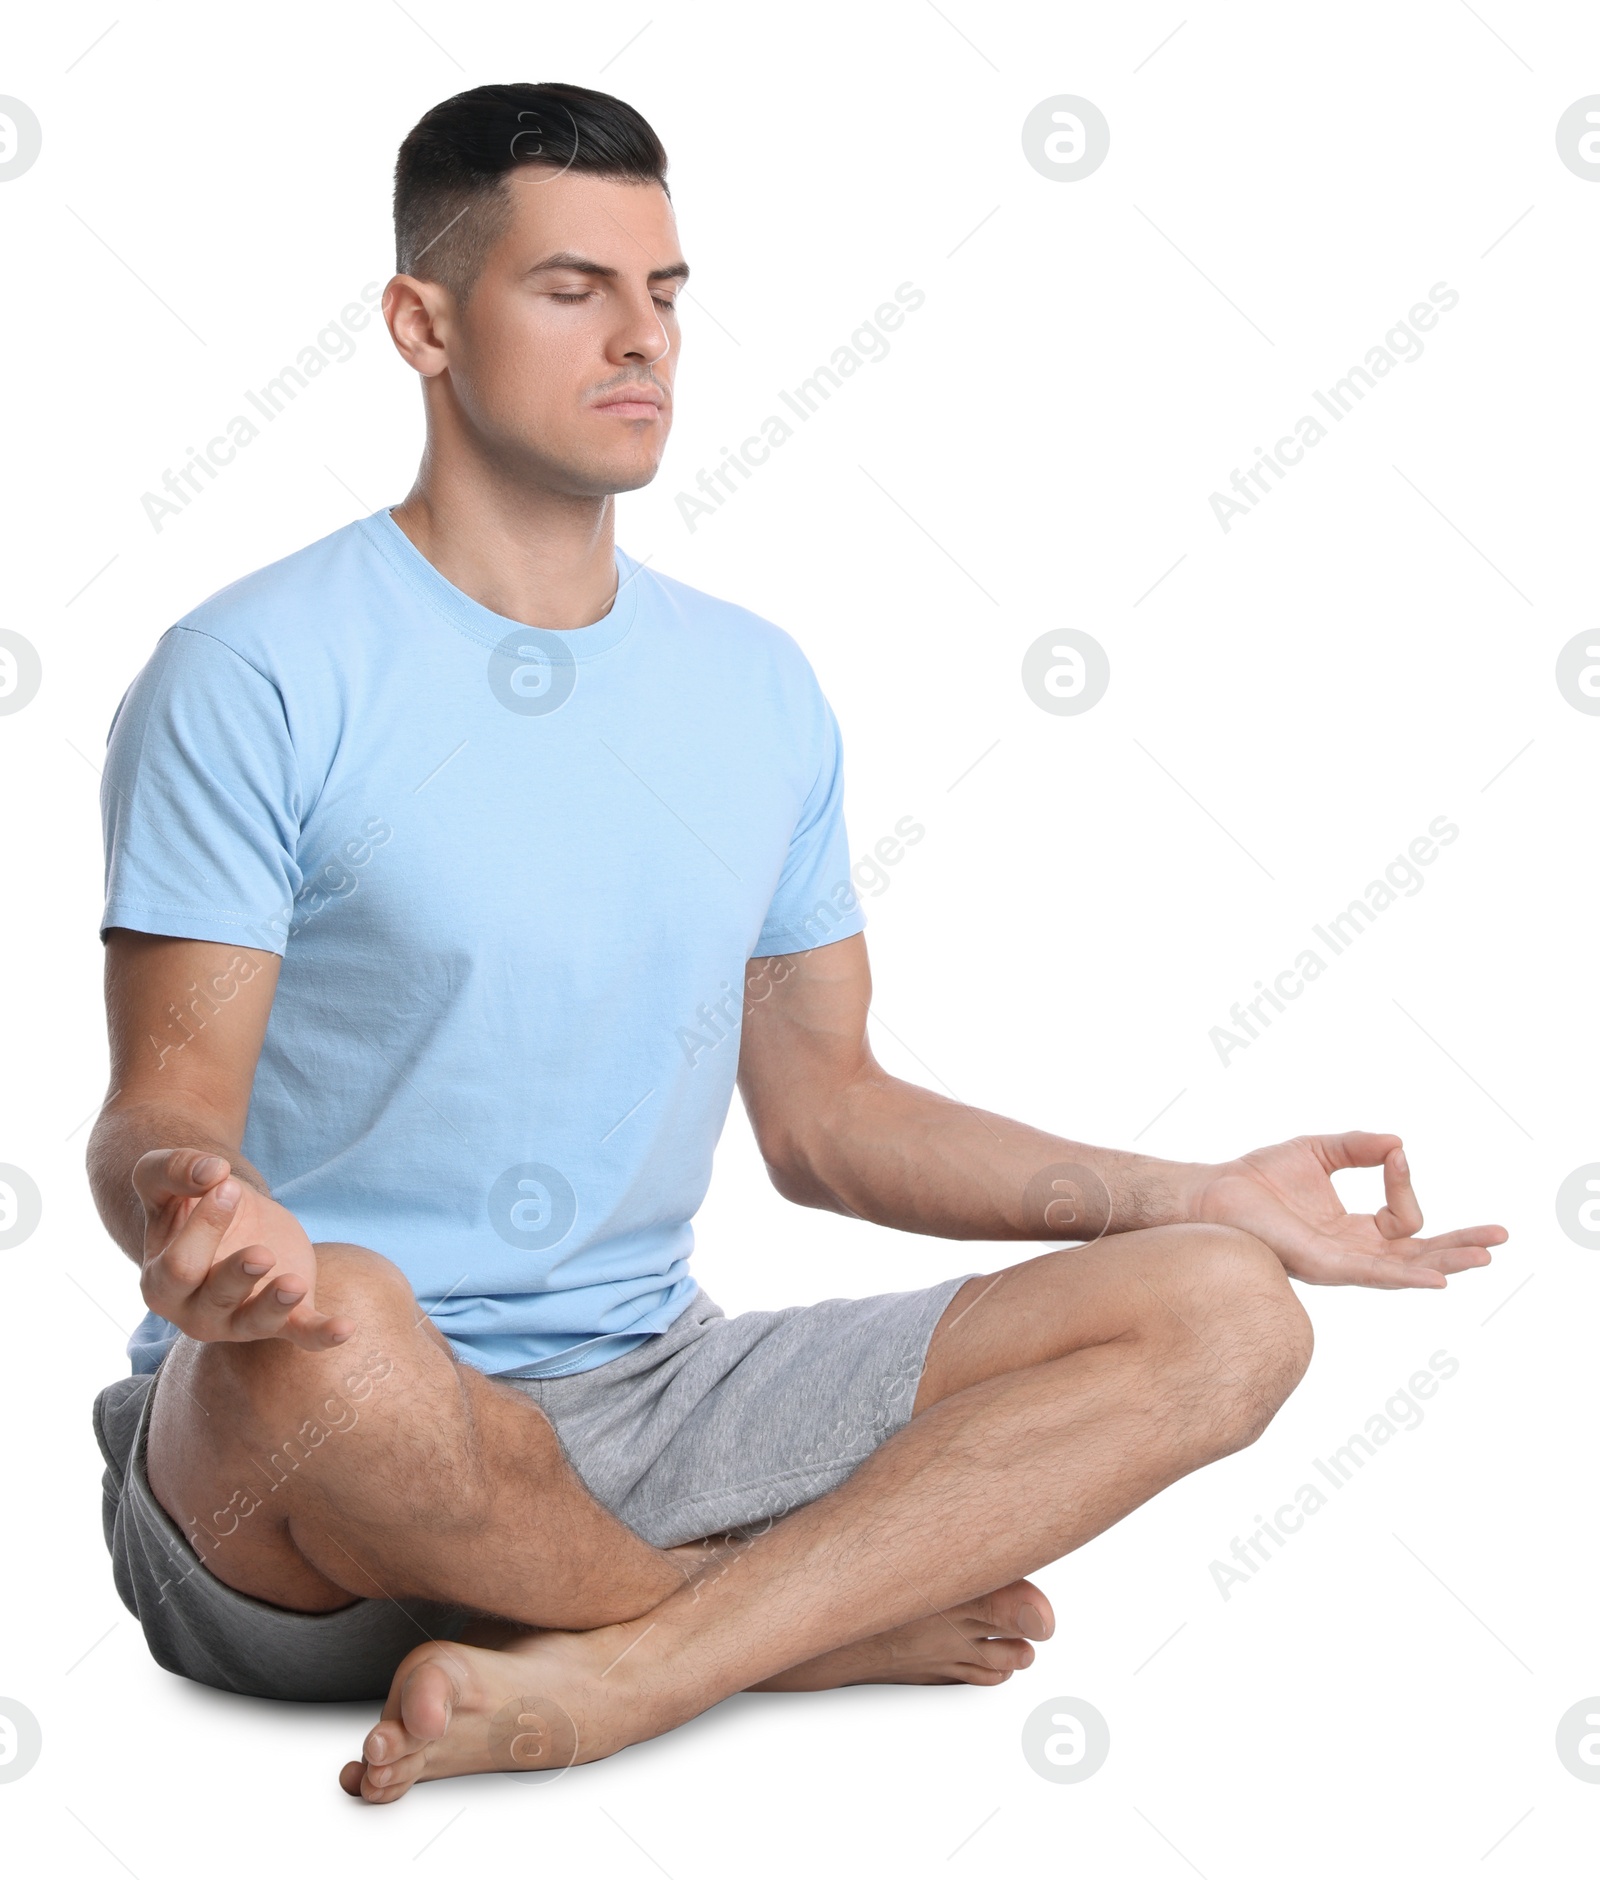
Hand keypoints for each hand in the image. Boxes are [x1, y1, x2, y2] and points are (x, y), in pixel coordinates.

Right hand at [132, 1148, 352, 1348]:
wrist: (224, 1211)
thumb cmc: (185, 1197)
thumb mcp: (160, 1175)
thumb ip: (175, 1168)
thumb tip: (212, 1170)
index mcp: (161, 1283)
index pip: (180, 1267)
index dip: (205, 1228)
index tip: (227, 1185)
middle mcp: (195, 1312)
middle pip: (215, 1300)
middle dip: (238, 1275)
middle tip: (261, 1251)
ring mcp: (238, 1321)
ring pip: (256, 1323)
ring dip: (276, 1306)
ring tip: (294, 1284)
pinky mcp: (282, 1317)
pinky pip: (301, 1333)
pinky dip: (322, 1334)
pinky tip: (346, 1327)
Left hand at [1188, 1132, 1506, 1288]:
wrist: (1212, 1192)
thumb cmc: (1257, 1177)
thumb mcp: (1319, 1149)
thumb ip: (1359, 1147)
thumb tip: (1399, 1144)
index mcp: (1352, 1231)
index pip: (1404, 1218)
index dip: (1405, 1182)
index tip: (1394, 1153)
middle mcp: (1351, 1253)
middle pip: (1418, 1256)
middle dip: (1460, 1247)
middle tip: (1499, 1240)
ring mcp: (1338, 1264)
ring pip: (1404, 1268)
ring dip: (1446, 1261)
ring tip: (1484, 1257)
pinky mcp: (1321, 1265)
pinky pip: (1372, 1274)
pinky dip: (1406, 1275)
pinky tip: (1436, 1277)